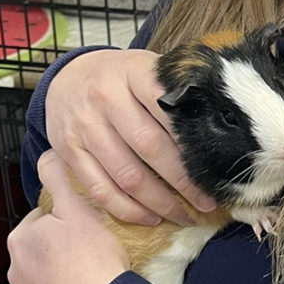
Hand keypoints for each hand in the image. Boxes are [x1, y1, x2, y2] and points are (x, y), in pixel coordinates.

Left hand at [7, 150, 130, 283]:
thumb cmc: (92, 260)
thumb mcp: (78, 208)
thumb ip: (58, 180)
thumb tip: (46, 155)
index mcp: (20, 239)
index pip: (43, 218)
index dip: (68, 218)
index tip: (87, 226)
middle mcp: (15, 270)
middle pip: (44, 246)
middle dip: (64, 246)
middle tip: (93, 247)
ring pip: (48, 275)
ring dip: (65, 272)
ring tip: (93, 272)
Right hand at [45, 47, 214, 225]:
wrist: (67, 78)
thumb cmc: (120, 77)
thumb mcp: (146, 67)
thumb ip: (174, 87)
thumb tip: (217, 118)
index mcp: (133, 73)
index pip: (167, 107)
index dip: (190, 139)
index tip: (213, 163)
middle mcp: (106, 98)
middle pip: (149, 146)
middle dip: (182, 179)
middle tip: (206, 200)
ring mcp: (85, 127)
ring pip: (126, 175)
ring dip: (159, 202)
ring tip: (184, 215)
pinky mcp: (69, 153)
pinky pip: (100, 189)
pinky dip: (127, 209)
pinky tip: (150, 217)